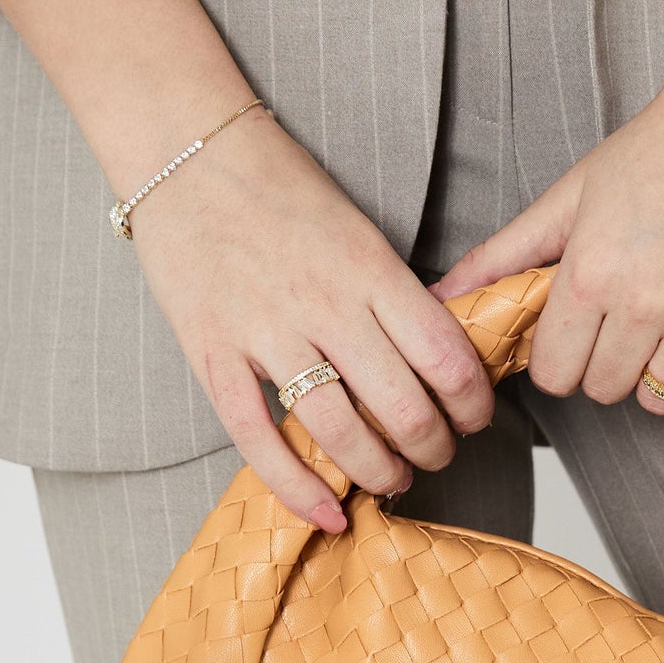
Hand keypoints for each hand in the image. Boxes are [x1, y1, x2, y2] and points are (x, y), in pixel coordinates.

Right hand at [131, 113, 494, 527]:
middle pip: (403, 407)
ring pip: (340, 431)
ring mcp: (266, 332)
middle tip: (436, 453)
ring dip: (378, 470)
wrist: (187, 150)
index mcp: (371, 270)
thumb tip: (440, 359)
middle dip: (434, 447)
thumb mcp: (359, 231)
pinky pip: (259, 439)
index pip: (447, 357)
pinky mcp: (213, 353)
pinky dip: (297, 487)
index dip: (474, 404)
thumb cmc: (280, 188)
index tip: (475, 416)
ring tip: (391, 478)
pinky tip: (327, 512)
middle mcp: (325, 304)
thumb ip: (395, 295)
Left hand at [432, 0, 663, 421]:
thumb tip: (440, 298)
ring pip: (658, 400)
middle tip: (626, 325)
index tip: (580, 334)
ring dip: (656, 378)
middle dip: (607, 365)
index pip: (553, 373)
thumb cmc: (658, 150)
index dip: (562, 358)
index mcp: (589, 274)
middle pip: (603, 390)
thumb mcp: (570, 197)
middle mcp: (642, 303)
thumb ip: (504, 255)